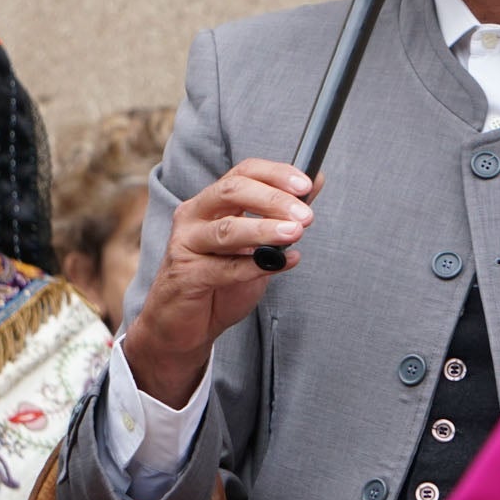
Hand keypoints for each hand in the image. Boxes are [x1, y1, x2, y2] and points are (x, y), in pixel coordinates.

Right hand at [121, 159, 313, 405]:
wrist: (185, 327)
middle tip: (305, 215)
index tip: (306, 185)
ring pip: (227, 229)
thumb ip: (281, 214)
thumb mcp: (256, 243)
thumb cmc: (220, 281)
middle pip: (233, 191)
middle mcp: (194, 215)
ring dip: (264, 229)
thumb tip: (315, 182)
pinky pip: (223, 268)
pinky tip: (281, 264)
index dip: (276, 174)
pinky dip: (255, 266)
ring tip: (294, 233)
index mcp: (211, 201)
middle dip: (273, 200)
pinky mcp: (185, 275)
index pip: (244, 172)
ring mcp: (186, 243)